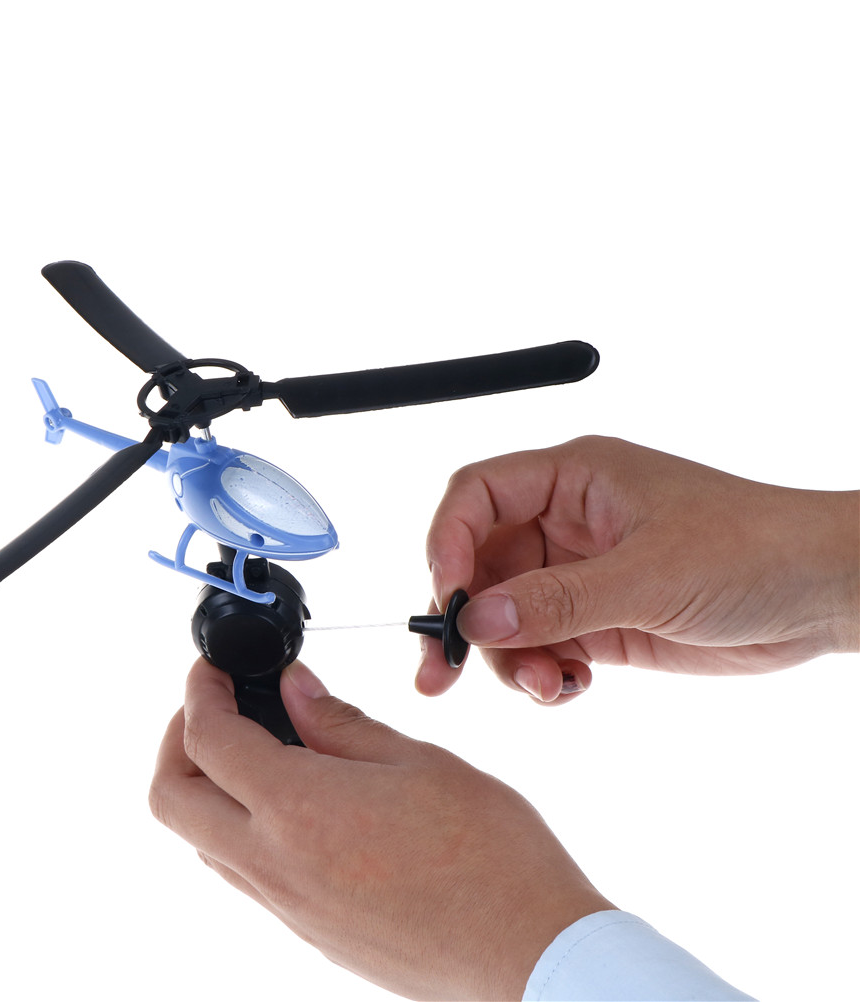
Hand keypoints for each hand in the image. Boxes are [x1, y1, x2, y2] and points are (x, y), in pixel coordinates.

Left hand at [150, 658, 611, 1000]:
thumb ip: (339, 722)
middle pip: (171, 799)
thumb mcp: (418, 762)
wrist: (529, 955)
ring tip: (258, 745)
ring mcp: (288, 909)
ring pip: (202, 840)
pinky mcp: (310, 933)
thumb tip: (293, 688)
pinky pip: (244, 873)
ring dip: (206, 786)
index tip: (211, 670)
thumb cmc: (490, 855)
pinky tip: (296, 799)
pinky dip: (241, 825)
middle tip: (214, 705)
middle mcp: (276, 867)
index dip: (199, 692)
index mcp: (298, 811)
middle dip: (176, 740)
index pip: (208, 740)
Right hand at [418, 435, 858, 701]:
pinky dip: (541, 672)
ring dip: (508, 658)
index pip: (478, 493)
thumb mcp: (650, 574)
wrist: (823, 594)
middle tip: (445, 671)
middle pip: (481, 564)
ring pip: (506, 615)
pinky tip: (567, 689)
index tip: (446, 597)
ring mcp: (581, 573)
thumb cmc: (754, 548)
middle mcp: (567, 522)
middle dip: (467, 619)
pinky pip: (541, 646)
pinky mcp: (598, 619)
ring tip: (544, 686)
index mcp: (573, 478)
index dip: (448, 540)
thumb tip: (478, 619)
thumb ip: (557, 600)